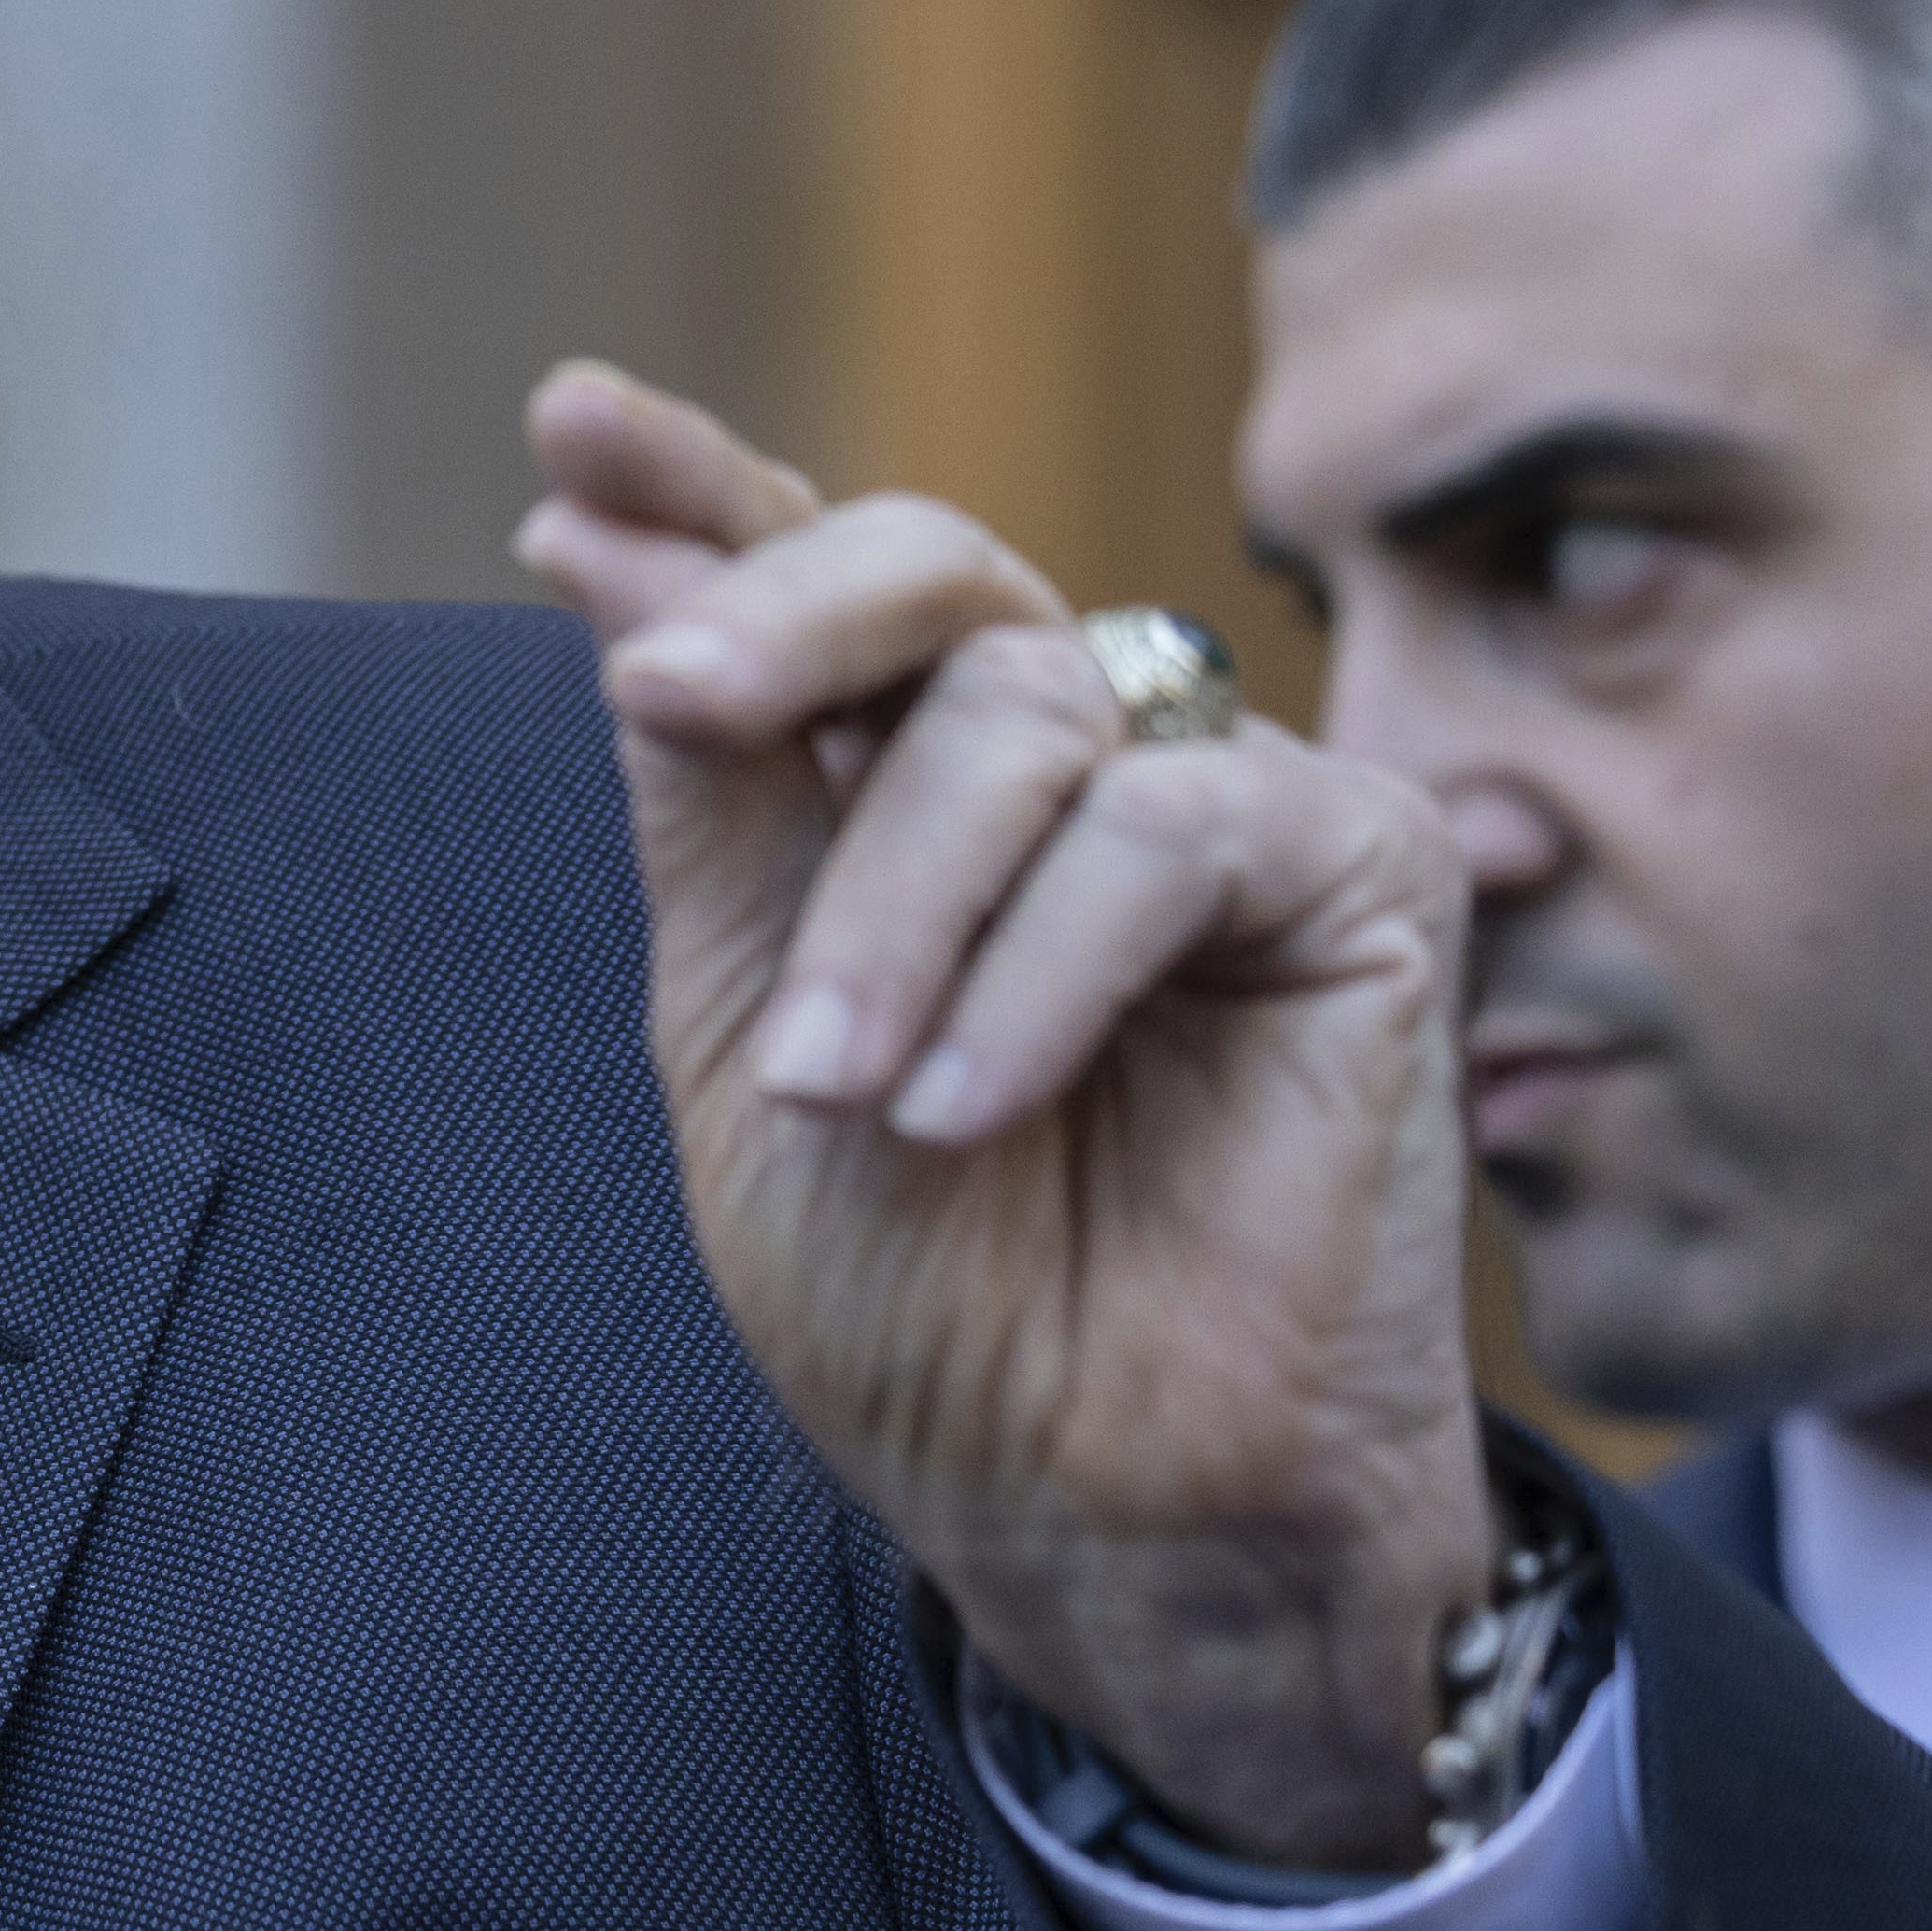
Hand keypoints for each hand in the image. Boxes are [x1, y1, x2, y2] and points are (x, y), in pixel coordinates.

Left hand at [519, 362, 1494, 1865]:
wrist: (1088, 1504)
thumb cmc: (923, 1300)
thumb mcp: (744, 1026)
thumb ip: (706, 795)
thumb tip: (594, 551)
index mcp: (903, 790)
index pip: (809, 592)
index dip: (697, 495)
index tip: (568, 426)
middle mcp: (1065, 764)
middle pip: (928, 573)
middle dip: (777, 610)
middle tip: (662, 699)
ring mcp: (1218, 798)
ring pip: (1020, 718)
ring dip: (895, 914)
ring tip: (844, 1097)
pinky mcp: (1364, 866)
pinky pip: (1164, 832)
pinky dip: (1037, 975)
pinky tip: (966, 1110)